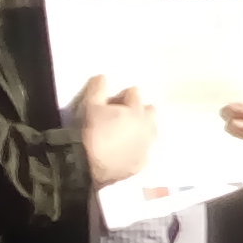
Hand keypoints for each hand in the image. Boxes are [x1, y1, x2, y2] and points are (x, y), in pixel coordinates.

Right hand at [71, 74, 157, 188]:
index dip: (123, 96)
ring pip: (151, 132)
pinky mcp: (142, 164)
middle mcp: (147, 127)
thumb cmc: (92, 132)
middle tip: (123, 117)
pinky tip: (125, 151)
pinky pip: (144, 152)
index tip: (114, 102)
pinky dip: (137, 149)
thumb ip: (98, 89)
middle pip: (150, 112)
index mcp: (136, 110)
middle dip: (140, 110)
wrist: (91, 166)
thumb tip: (102, 76)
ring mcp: (146, 147)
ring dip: (142, 129)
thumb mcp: (91, 106)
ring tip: (125, 134)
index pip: (135, 94)